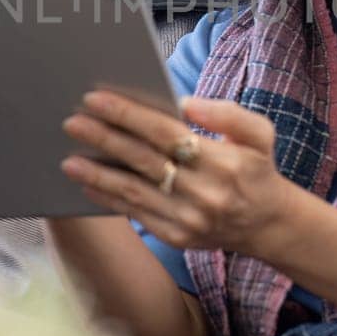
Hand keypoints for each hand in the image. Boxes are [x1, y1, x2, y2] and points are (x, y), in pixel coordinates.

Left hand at [59, 91, 297, 256]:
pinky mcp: (178, 236)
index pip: (165, 133)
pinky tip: (89, 184)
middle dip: (105, 139)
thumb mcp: (259, 133)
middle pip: (143, 161)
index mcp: (223, 162)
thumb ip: (226, 113)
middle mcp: (204, 193)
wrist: (267, 224)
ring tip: (68, 160)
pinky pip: (137, 214)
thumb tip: (184, 103)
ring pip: (134, 192)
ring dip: (98, 174)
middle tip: (72, 123)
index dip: (128, 115)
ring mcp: (189, 219)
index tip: (95, 99)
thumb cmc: (256, 169)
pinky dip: (110, 198)